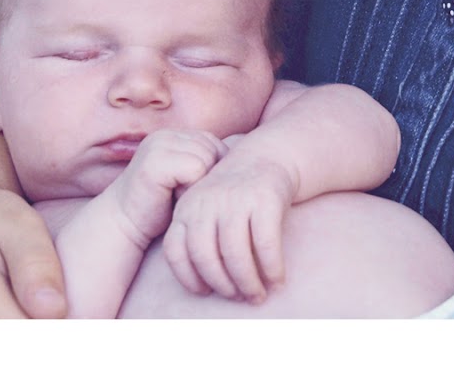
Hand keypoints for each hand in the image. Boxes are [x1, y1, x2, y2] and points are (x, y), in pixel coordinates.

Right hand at [108, 130, 228, 247]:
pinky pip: (195, 168)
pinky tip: (172, 199)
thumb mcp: (189, 183)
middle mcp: (167, 135)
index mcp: (175, 136)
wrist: (124, 226)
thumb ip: (208, 167)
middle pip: (215, 150)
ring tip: (178, 198)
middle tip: (184, 197)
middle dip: (208, 179)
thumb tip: (248, 158)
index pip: (217, 146)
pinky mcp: (155, 159)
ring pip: (207, 159)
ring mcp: (159, 144)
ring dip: (198, 186)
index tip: (195, 194)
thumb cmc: (162, 210)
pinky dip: (189, 189)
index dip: (214, 175)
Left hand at [163, 138, 296, 302]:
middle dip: (222, 285)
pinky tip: (277, 281)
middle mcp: (207, 202)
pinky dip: (272, 268)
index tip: (205, 291)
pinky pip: (266, 244)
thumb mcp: (207, 210)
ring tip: (258, 295)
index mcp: (187, 207)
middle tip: (238, 297)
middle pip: (206, 257)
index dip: (187, 277)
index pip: (175, 250)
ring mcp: (236, 199)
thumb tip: (205, 288)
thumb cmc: (234, 197)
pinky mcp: (265, 199)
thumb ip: (201, 240)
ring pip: (235, 254)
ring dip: (248, 283)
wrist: (266, 157)